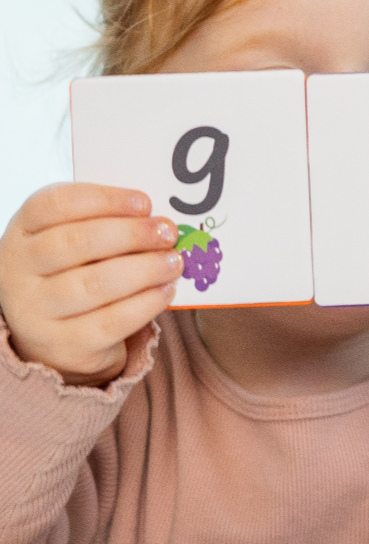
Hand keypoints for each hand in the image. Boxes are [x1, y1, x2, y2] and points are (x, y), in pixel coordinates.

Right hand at [0, 184, 181, 385]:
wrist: (52, 336)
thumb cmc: (71, 274)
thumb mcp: (73, 242)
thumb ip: (105, 225)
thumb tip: (156, 221)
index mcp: (23, 230)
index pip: (55, 204)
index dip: (103, 199)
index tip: (145, 202)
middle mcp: (19, 268)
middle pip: (74, 243)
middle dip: (130, 235)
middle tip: (168, 232)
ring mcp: (35, 310)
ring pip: (94, 285)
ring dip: (143, 270)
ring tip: (174, 262)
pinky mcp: (63, 344)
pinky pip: (109, 322)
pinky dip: (144, 304)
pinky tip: (166, 291)